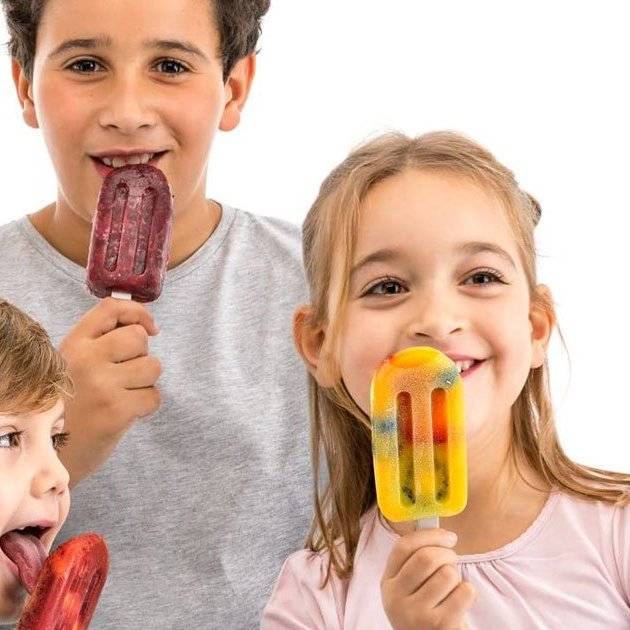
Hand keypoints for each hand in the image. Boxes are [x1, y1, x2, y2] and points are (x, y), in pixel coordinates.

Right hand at [58, 297, 161, 486]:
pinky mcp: (117, 410)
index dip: (138, 312)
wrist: (51, 456)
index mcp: (73, 344)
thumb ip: (100, 344)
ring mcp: (102, 384)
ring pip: (153, 367)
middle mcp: (86, 359)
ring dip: (145, 383)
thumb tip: (146, 327)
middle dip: (142, 356)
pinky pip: (154, 396)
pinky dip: (146, 405)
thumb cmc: (68, 409)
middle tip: (125, 376)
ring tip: (123, 395)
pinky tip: (124, 413)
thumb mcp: (71, 366)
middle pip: (139, 337)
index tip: (151, 328)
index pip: (110, 309)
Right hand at [381, 528, 474, 629]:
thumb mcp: (409, 587)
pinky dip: (468, 591)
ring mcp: (417, 615)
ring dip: (456, 575)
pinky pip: (464, 592)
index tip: (448, 536)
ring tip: (452, 586)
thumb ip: (415, 561)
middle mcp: (396, 599)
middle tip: (452, 560)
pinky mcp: (440, 626)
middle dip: (447, 553)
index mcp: (388, 582)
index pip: (403, 546)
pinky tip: (459, 601)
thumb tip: (436, 528)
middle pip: (426, 557)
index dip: (428, 535)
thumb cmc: (424, 609)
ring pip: (448, 573)